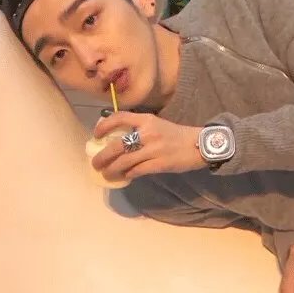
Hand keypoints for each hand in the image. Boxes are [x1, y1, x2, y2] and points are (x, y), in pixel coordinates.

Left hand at [91, 111, 205, 180]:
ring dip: (111, 169)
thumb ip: (138, 128)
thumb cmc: (175, 134)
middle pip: (117, 145)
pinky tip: (123, 177)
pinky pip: (137, 171)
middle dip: (103, 156)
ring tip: (106, 173)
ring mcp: (154, 149)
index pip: (120, 117)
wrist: (198, 145)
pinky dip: (127, 175)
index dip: (104, 125)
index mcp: (146, 119)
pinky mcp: (159, 164)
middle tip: (96, 163)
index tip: (96, 135)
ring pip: (124, 161)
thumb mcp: (156, 124)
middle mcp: (148, 132)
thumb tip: (116, 139)